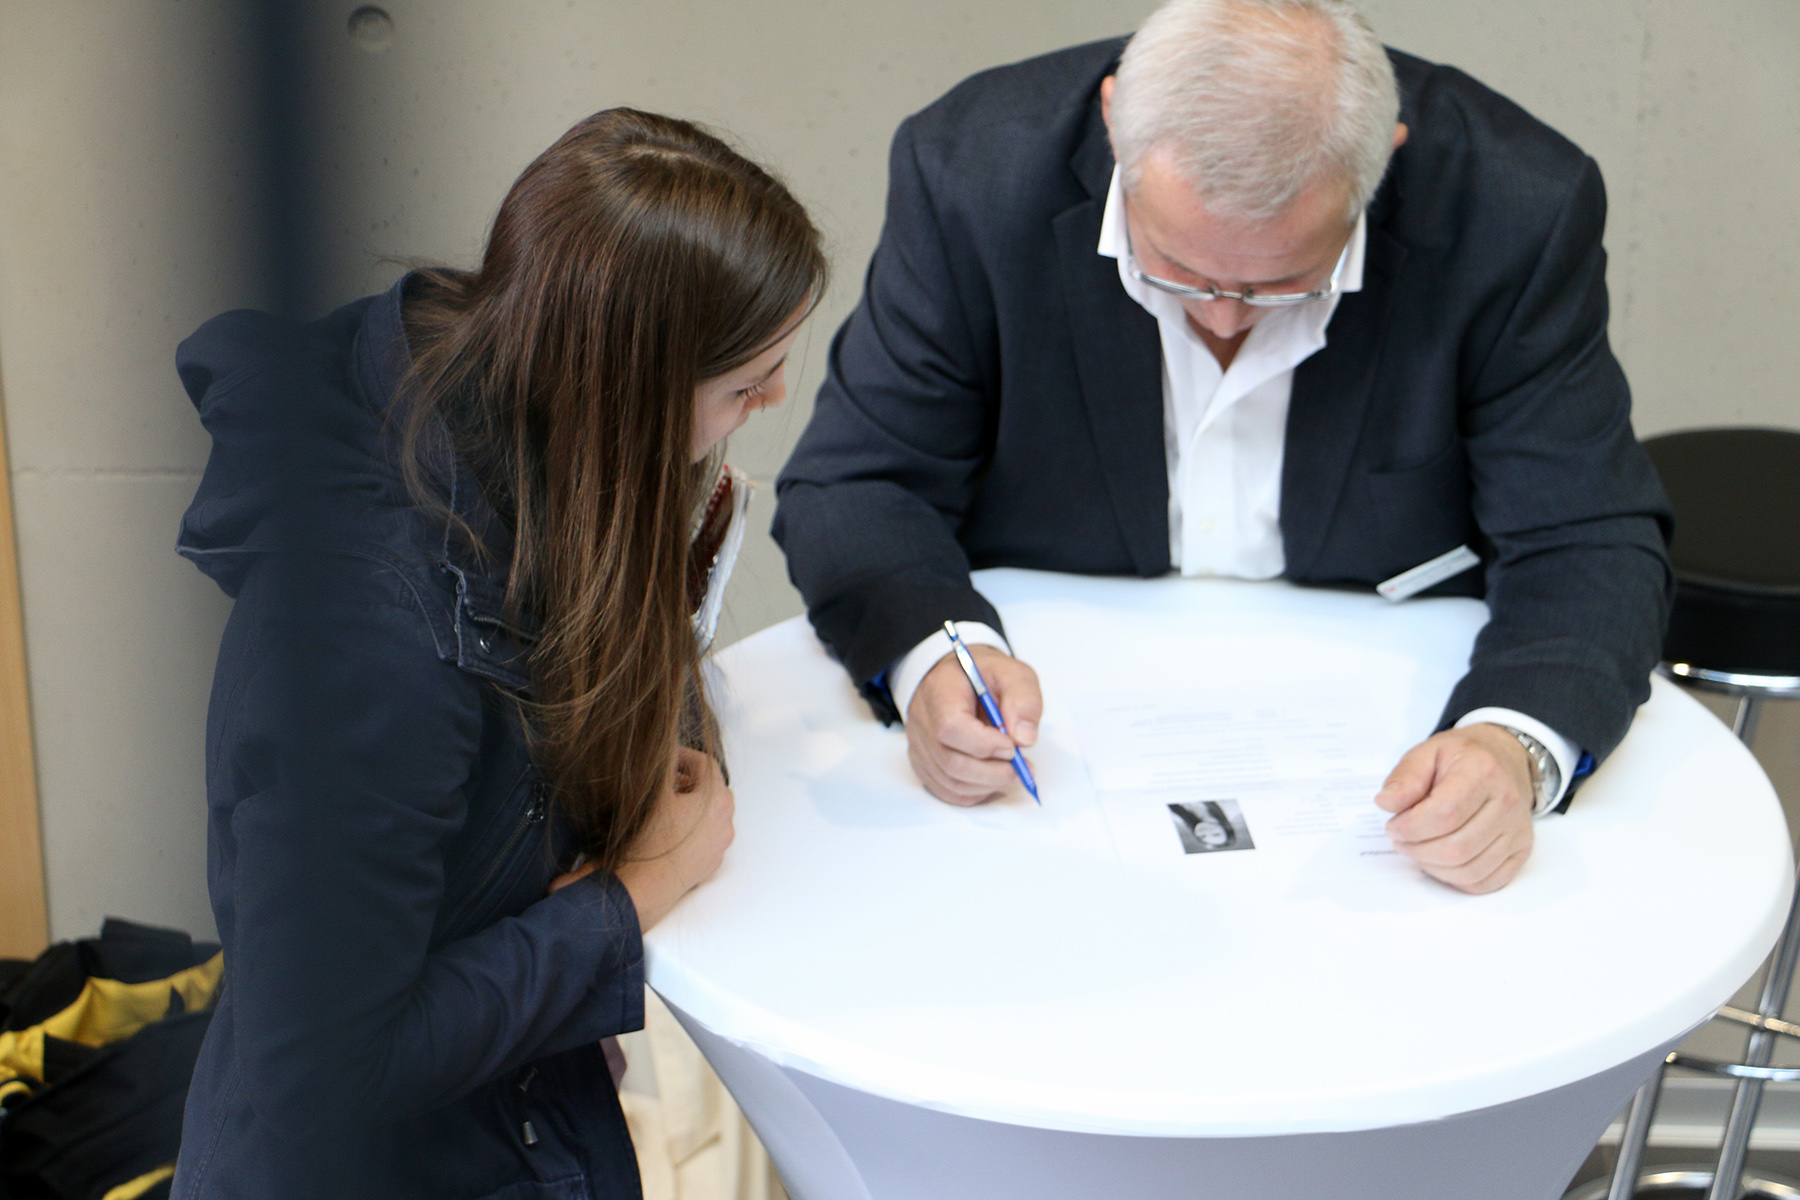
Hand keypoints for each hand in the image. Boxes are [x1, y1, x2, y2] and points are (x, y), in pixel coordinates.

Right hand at [551, 747, 734, 931]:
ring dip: (691, 804)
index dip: (685, 755)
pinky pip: (705, 836)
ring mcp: (719, 846)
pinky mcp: (709, 863)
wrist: (644, 886)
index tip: (667, 757)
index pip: (706, 764)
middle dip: (689, 780)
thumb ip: (663, 763)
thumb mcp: (653, 792)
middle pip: (712, 788)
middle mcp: (725, 823)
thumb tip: (664, 746)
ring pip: (710, 814)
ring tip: (665, 803)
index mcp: (717, 800)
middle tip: (667, 779)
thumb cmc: (649, 839)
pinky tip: (667, 829)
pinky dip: (691, 826)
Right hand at [905, 646, 1040, 805]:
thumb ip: (1023, 700)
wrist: (957, 679)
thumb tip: (1024, 739)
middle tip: (1021, 768)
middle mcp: (922, 721)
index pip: (950, 727)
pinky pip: (946, 790)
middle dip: (992, 772)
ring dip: (987, 784)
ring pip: (949, 781)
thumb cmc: (983, 676)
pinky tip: (993, 780)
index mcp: (940, 692)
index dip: (984, 745)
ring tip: (1012, 772)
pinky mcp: (924, 763)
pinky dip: (975, 792)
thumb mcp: (1012, 673)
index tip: (1012, 746)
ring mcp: (920, 745)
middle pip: (949, 761)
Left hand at [1375, 724, 1534, 893]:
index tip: (1393, 826)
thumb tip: (1386, 803)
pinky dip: (1455, 879)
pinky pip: (1485, 882)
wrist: (1504, 757)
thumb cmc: (1462, 757)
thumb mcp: (1427, 752)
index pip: (1444, 815)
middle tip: (1401, 839)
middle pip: (1456, 848)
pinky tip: (1440, 862)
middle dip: (1417, 850)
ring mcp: (1518, 830)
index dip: (1411, 828)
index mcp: (1483, 771)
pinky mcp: (1522, 850)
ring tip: (1417, 849)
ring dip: (1432, 867)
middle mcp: (1508, 802)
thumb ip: (1405, 777)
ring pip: (1469, 870)